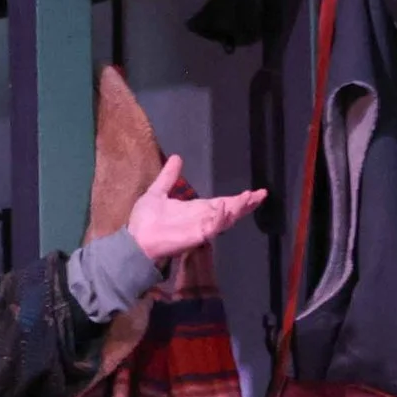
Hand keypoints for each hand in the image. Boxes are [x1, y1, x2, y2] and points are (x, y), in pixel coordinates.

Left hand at [125, 156, 267, 262]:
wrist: (134, 239)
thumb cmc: (144, 220)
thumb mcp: (157, 192)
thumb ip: (169, 177)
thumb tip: (176, 157)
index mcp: (196, 209)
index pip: (223, 202)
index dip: (238, 198)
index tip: (255, 192)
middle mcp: (203, 218)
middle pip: (230, 210)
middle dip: (246, 203)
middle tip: (261, 194)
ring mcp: (201, 228)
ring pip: (225, 218)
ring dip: (238, 209)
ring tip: (250, 198)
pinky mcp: (196, 236)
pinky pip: (212, 228)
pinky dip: (220, 218)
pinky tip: (225, 208)